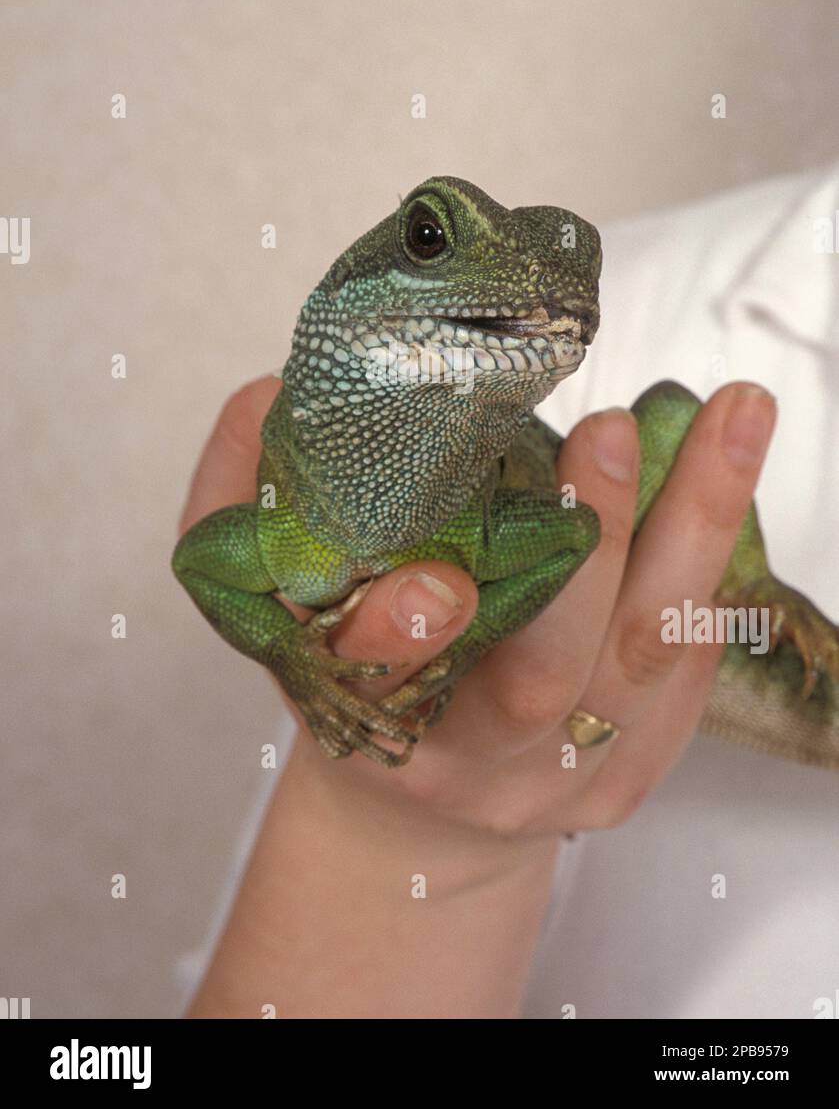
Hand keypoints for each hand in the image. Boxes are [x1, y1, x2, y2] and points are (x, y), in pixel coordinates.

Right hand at [180, 376, 775, 840]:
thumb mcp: (269, 603)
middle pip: (540, 673)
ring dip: (696, 528)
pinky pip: (688, 672)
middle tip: (609, 431)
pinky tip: (730, 473)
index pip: (373, 679)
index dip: (400, 631)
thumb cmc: (351, 679)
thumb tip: (272, 396)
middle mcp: (466, 761)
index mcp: (364, 715)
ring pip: (641, 660)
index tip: (437, 573)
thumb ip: (238, 501)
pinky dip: (714, 568)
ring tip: (736, 414)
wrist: (428, 812)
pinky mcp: (631, 776)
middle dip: (583, 550)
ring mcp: (558, 778)